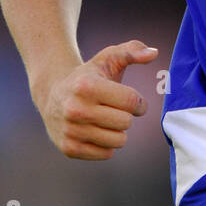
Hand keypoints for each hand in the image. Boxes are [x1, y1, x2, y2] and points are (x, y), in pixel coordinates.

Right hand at [37, 39, 158, 159]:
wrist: (52, 94)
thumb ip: (132, 51)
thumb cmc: (88, 76)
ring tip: (103, 119)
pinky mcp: (69, 148)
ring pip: (119, 141)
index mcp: (86, 86)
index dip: (138, 102)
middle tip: (112, 109)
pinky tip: (94, 130)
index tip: (130, 99)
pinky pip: (107, 154)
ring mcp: (70, 131)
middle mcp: (75, 109)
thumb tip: (154, 53)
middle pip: (126, 122)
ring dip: (117, 131)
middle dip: (125, 115)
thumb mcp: (107, 58)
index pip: (131, 101)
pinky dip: (106, 144)